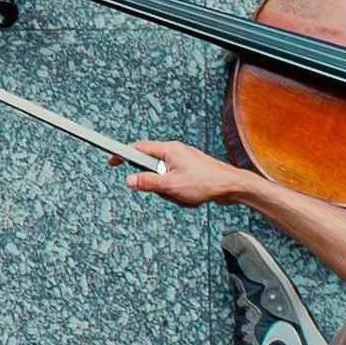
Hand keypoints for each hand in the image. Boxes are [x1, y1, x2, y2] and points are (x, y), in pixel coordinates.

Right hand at [116, 139, 245, 208]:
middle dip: (156, 183)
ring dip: (169, 190)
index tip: (112, 162)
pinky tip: (191, 196)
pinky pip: (175, 181)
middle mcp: (175, 151)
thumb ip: (147, 182)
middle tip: (167, 192)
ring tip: (184, 195)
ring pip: (164, 177)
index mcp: (168, 149)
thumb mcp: (171, 186)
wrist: (232, 186)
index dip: (123, 155)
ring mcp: (184, 160)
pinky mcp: (191, 170)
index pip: (138, 148)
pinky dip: (179, 191)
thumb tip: (129, 180)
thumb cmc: (204, 183)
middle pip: (152, 167)